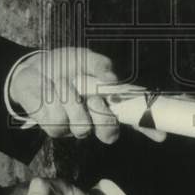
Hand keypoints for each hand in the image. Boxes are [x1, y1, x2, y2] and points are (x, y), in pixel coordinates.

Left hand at [9, 48, 165, 143]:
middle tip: (93, 97)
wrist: (33, 68)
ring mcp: (74, 125)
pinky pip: (58, 123)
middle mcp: (94, 118)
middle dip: (102, 115)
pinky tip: (49, 93)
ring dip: (72, 101)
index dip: (148, 128)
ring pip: (82, 127)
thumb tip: (113, 79)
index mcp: (107, 103)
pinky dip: (53, 103)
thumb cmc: (63, 64)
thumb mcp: (84, 58)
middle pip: (109, 132)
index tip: (161, 136)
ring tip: (63, 84)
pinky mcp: (53, 128)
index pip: (132, 119)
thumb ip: (100, 65)